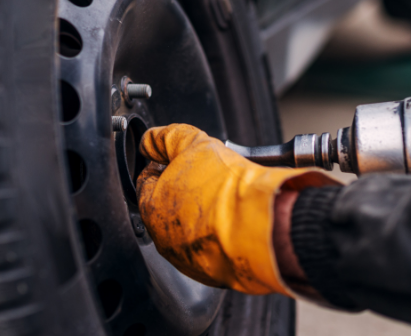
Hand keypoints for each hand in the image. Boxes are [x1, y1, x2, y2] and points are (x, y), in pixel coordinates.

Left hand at [136, 124, 340, 295]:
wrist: (263, 226)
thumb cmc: (228, 190)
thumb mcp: (193, 143)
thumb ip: (167, 138)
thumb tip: (151, 140)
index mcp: (152, 208)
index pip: (146, 181)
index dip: (163, 163)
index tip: (177, 159)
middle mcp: (164, 238)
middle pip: (168, 206)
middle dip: (183, 189)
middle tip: (205, 177)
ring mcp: (187, 259)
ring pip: (189, 230)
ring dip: (201, 214)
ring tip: (222, 198)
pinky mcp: (212, 273)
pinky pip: (210, 249)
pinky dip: (217, 236)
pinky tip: (231, 221)